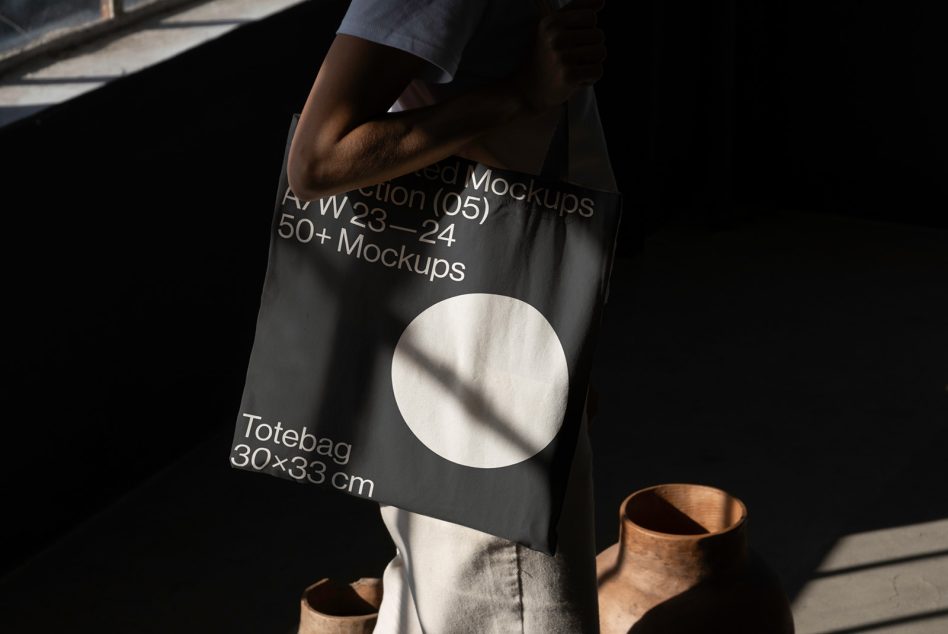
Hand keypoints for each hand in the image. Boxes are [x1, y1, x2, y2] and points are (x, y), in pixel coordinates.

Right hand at [512, 0, 606, 114]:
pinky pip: (597, 71)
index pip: (590, 17)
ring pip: (601, 52)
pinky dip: (590, 77)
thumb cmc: (546, 54)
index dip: (586, 29)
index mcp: (552, 22)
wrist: (529, 89)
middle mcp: (555, 37)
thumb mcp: (554, 27)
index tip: (571, 40)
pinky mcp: (569, 76)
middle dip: (590, 47)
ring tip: (574, 67)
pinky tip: (575, 79)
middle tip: (571, 58)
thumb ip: (577, 9)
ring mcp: (562, 57)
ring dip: (592, 62)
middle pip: (599, 35)